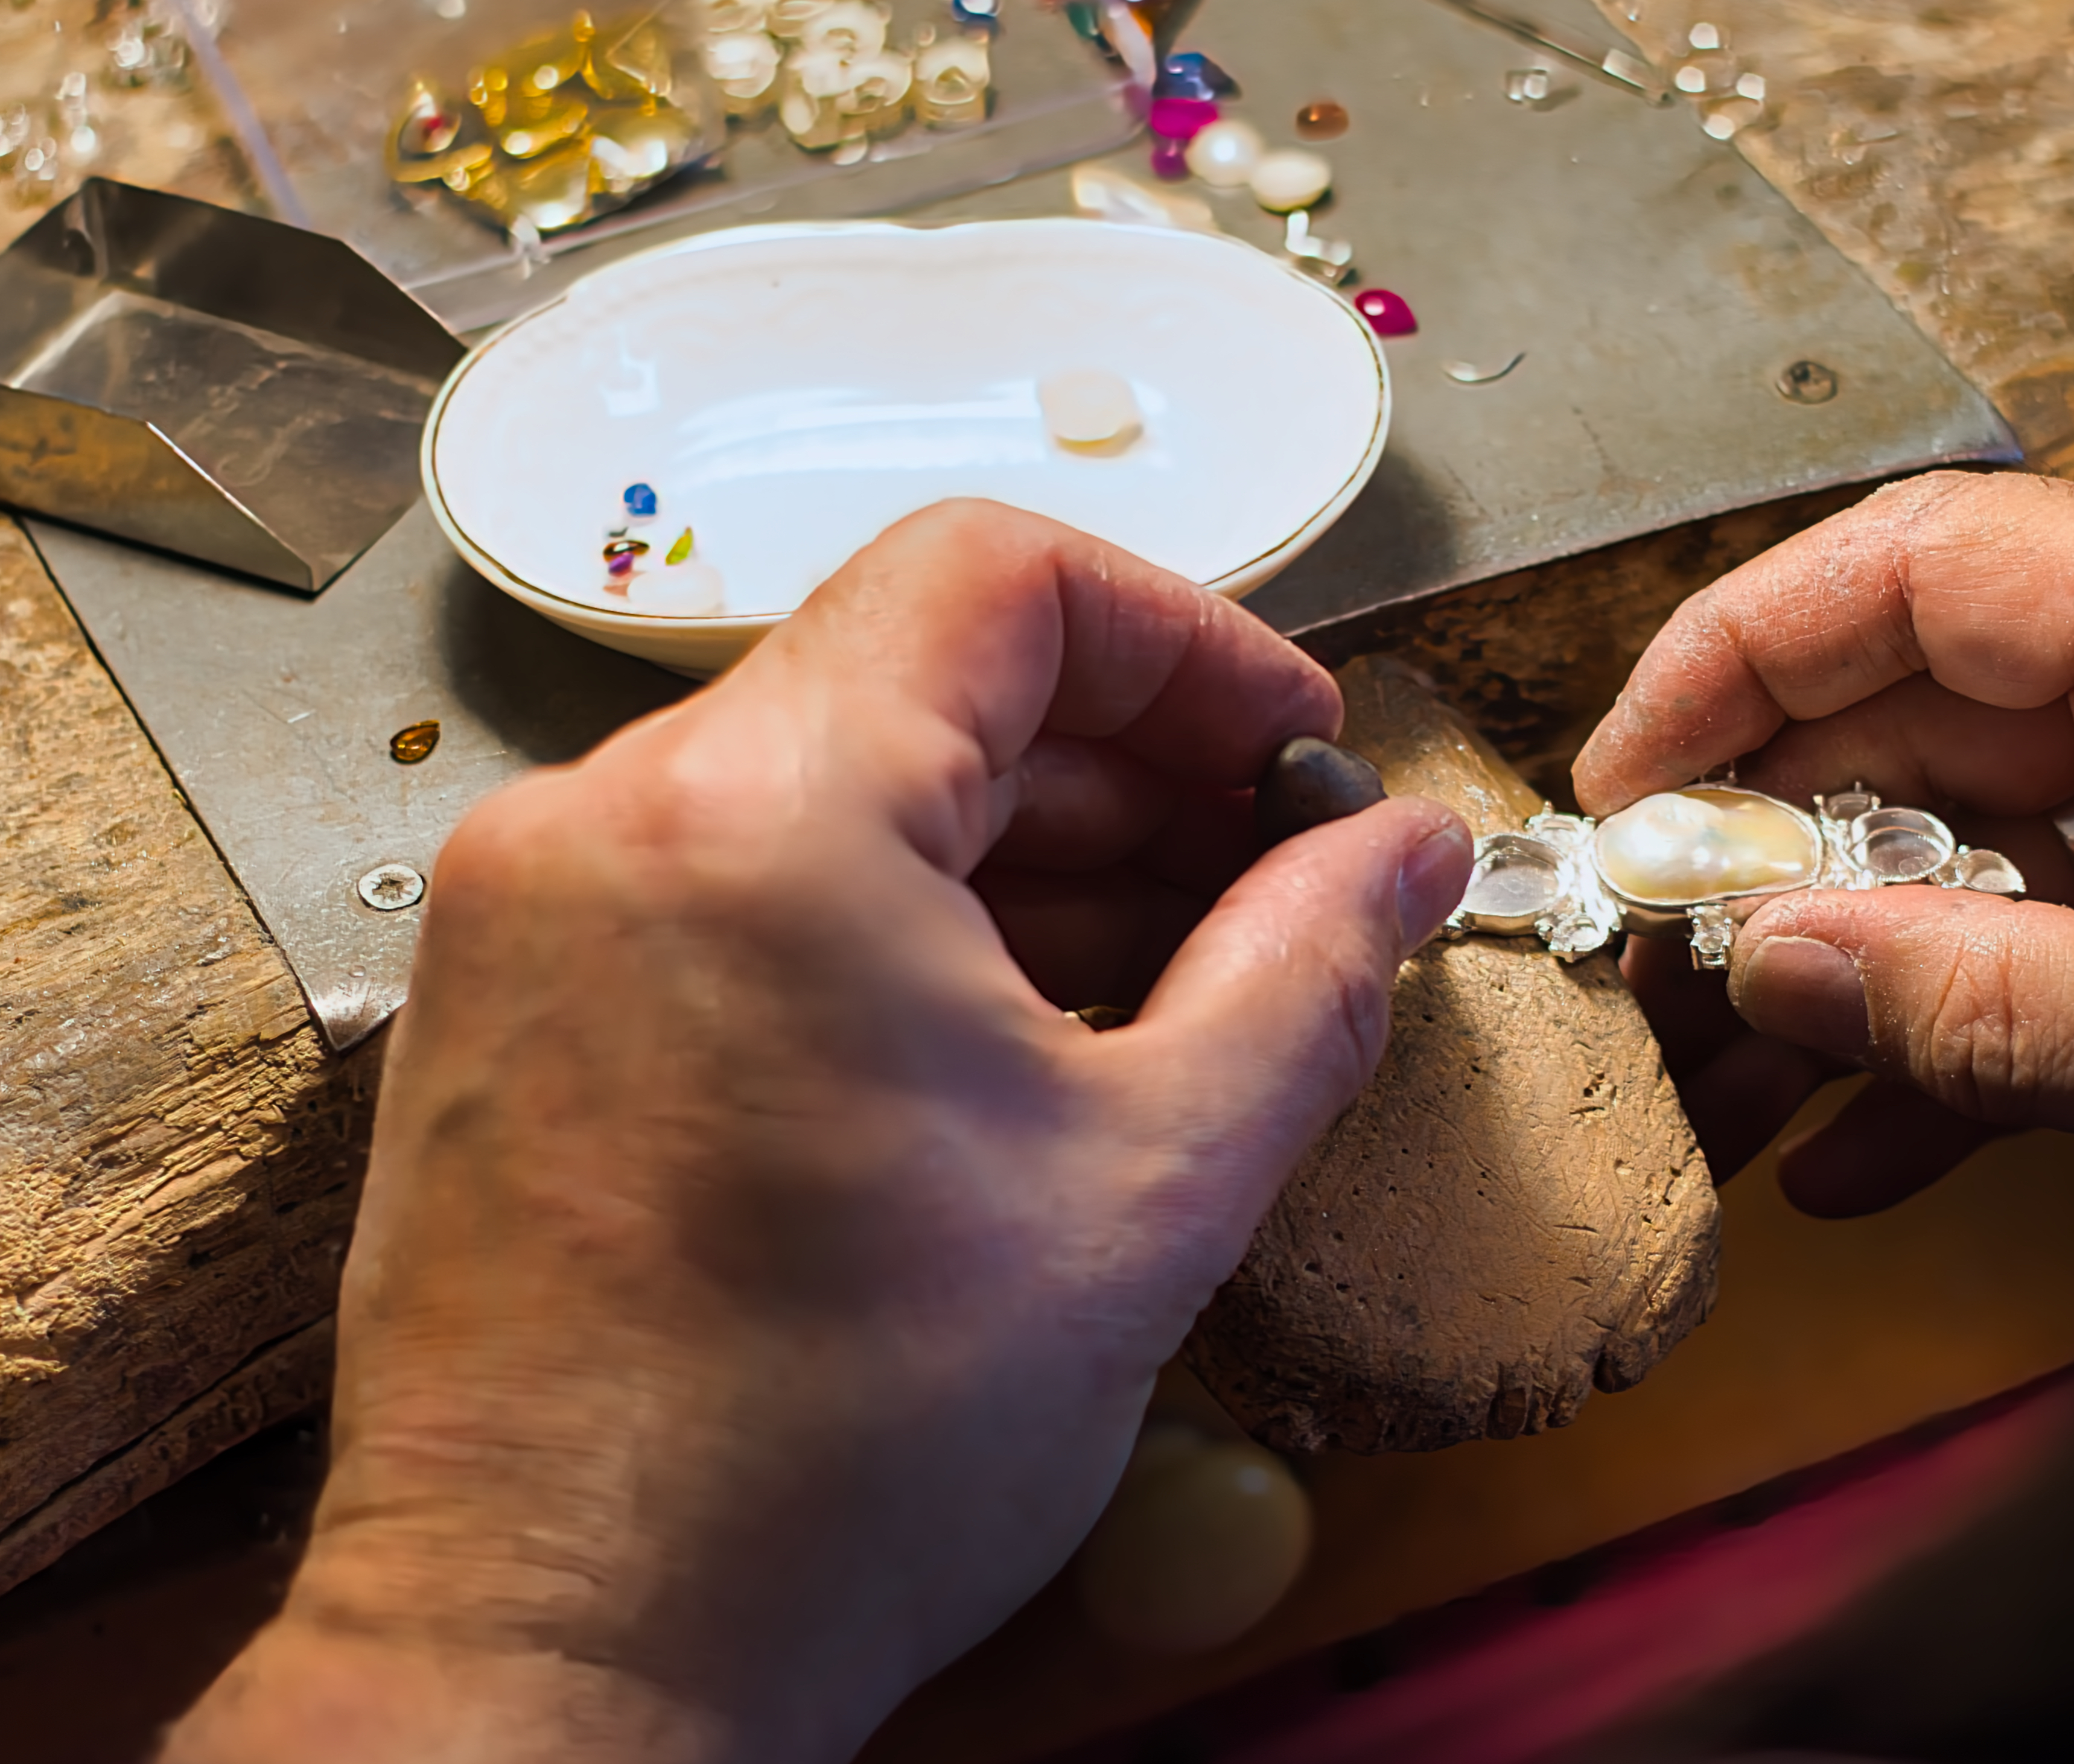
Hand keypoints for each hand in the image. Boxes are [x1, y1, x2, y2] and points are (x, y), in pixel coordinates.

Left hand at [165, 501, 1472, 1763]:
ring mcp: (532, 914)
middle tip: (1265, 881)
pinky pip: (732, 883)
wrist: (563, 1659)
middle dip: (1124, 765)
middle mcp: (606, 821)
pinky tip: (1005, 1042)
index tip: (1287, 749)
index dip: (1188, 642)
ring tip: (1160, 979)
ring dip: (1015, 852)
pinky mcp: (509, 1007)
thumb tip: (1402, 849)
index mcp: (761, 818)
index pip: (1000, 578)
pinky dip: (887, 920)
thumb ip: (1304, 971)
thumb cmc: (833, 1452)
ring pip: (828, 784)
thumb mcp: (1150, 1188)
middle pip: (917, 676)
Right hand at [1575, 472, 2073, 1208]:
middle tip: (1651, 975)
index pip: (1920, 567)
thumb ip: (1991, 1012)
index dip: (1734, 663)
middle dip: (1774, 854)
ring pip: (1984, 832)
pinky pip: (2072, 924)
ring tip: (1726, 1096)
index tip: (1623, 790)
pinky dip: (1969, 1029)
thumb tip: (1764, 967)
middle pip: (1928, 708)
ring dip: (1853, 971)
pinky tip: (1863, 1146)